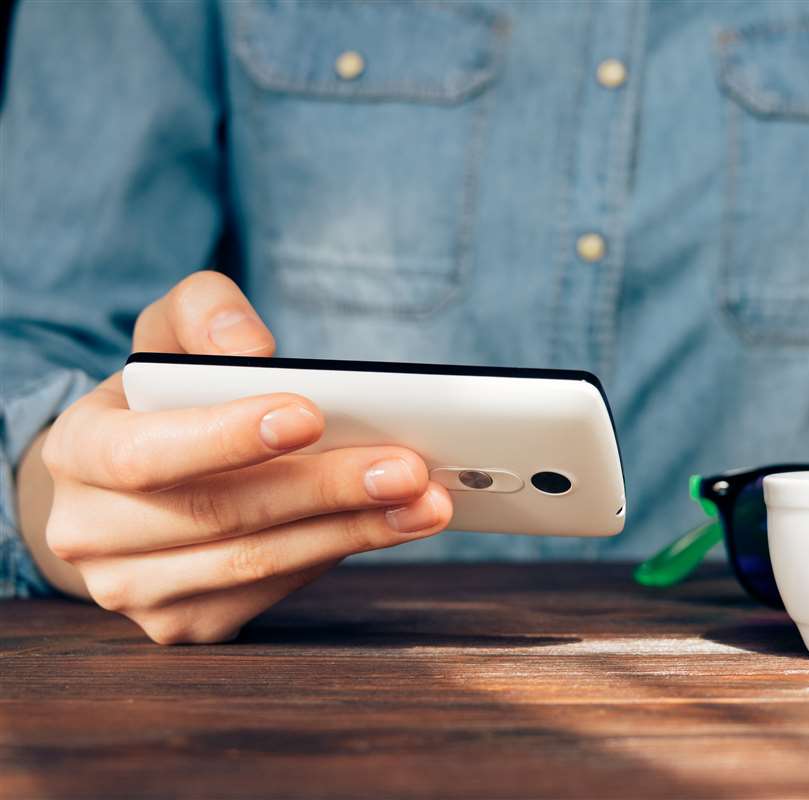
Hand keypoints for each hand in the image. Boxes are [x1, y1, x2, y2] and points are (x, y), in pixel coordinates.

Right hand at [23, 271, 452, 642]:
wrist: (131, 487)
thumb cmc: (162, 400)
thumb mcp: (169, 334)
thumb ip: (204, 313)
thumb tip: (249, 347)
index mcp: (78, 452)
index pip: (146, 455)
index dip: (228, 438)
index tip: (311, 414)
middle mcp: (91, 533)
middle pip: (220, 517)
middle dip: (326, 489)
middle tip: (408, 467)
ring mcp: (133, 591)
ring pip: (256, 565)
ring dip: (353, 532)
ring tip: (425, 502)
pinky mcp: (184, 624)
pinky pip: (271, 593)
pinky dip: (336, 555)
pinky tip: (388, 526)